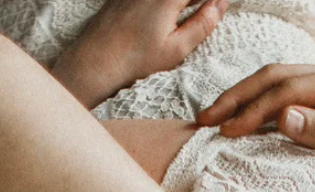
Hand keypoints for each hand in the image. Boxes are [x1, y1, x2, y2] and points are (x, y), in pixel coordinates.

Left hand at [52, 0, 228, 108]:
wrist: (94, 62)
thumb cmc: (135, 60)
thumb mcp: (177, 49)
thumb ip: (203, 24)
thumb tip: (220, 4)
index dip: (212, 0)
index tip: (219, 5)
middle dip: (196, 1)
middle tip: (208, 9)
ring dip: (180, 4)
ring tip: (188, 12)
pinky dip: (163, 4)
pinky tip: (163, 18)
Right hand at [197, 63, 314, 191]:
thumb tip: (283, 117)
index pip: (290, 88)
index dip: (254, 108)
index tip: (225, 130)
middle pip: (278, 75)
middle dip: (238, 97)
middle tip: (204, 121)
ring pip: (279, 80)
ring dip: (245, 98)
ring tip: (213, 119)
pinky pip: (289, 94)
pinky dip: (261, 105)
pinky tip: (240, 121)